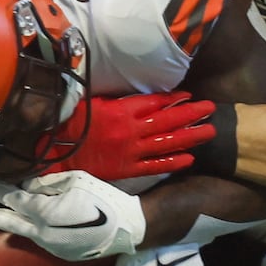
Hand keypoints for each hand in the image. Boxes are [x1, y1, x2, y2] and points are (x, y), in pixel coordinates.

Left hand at [0, 170, 145, 260]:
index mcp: (45, 212)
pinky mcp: (60, 255)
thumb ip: (46, 183)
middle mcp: (43, 233)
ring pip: (25, 233)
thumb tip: (26, 184)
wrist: (127, 228)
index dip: (2, 192)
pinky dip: (31, 232)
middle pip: (10, 223)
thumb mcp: (74, 181)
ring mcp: (51, 247)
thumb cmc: (102, 198)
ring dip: (12, 223)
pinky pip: (40, 241)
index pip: (16, 201)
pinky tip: (30, 226)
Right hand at [47, 91, 215, 179]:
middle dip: (192, 114)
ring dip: (190, 137)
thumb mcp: (95, 102)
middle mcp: (130, 130)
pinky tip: (189, 158)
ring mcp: (131, 151)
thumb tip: (141, 96)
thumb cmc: (72, 123)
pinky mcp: (127, 169)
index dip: (174, 99)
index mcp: (121, 111)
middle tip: (211, 109)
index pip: (155, 102)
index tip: (190, 95)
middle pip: (168, 120)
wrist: (55, 152)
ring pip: (167, 143)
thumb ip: (119, 100)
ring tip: (209, 131)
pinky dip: (173, 162)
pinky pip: (155, 166)